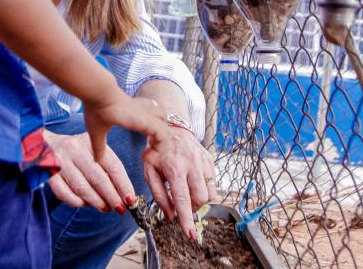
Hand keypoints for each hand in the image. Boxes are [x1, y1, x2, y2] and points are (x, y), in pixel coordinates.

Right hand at [45, 132, 133, 212]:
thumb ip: (105, 165)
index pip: (112, 165)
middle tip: (120, 208)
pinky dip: (76, 202)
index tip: (130, 199)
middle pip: (98, 178)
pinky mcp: (48, 174)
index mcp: (90, 141)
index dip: (123, 184)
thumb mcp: (91, 149)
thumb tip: (123, 192)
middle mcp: (74, 149)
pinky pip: (64, 193)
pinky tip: (84, 204)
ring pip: (82, 187)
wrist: (43, 144)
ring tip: (105, 208)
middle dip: (112, 196)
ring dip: (96, 201)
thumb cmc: (75, 151)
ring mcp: (60, 162)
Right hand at [83, 88, 167, 162]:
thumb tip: (96, 160)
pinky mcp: (149, 121)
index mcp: (135, 111)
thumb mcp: (97, 132)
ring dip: (161, 146)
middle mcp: (145, 111)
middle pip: (163, 122)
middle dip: (159, 138)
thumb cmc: (97, 109)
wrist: (99, 95)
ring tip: (147, 157)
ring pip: (167, 129)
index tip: (142, 153)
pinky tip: (146, 157)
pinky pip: (164, 136)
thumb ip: (99, 146)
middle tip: (146, 154)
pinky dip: (160, 149)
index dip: (152, 135)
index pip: (152, 119)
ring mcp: (149, 116)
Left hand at [142, 126, 216, 240]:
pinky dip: (204, 189)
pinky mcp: (210, 160)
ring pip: (210, 194)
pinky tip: (193, 182)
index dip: (186, 219)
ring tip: (188, 193)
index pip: (182, 199)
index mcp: (174, 168)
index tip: (190, 235)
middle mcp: (192, 165)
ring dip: (199, 201)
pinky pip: (213, 184)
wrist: (171, 126)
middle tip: (181, 204)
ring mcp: (204, 162)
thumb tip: (170, 216)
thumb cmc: (156, 151)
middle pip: (200, 199)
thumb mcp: (149, 172)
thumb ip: (159, 195)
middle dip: (192, 209)